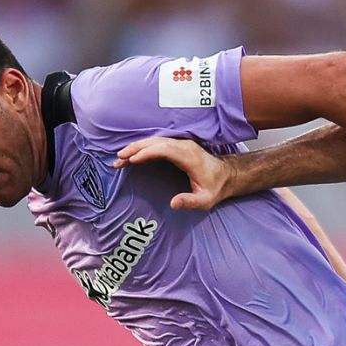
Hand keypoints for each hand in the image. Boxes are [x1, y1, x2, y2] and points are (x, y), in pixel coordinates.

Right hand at [114, 136, 233, 209]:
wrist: (227, 175)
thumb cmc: (215, 188)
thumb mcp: (205, 200)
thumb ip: (190, 202)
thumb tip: (173, 203)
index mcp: (189, 156)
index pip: (164, 149)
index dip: (147, 153)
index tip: (132, 160)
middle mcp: (184, 146)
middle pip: (155, 142)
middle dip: (135, 149)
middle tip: (118, 159)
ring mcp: (181, 144)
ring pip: (154, 141)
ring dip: (136, 148)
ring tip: (120, 158)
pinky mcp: (178, 146)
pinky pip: (157, 144)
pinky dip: (143, 148)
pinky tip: (132, 155)